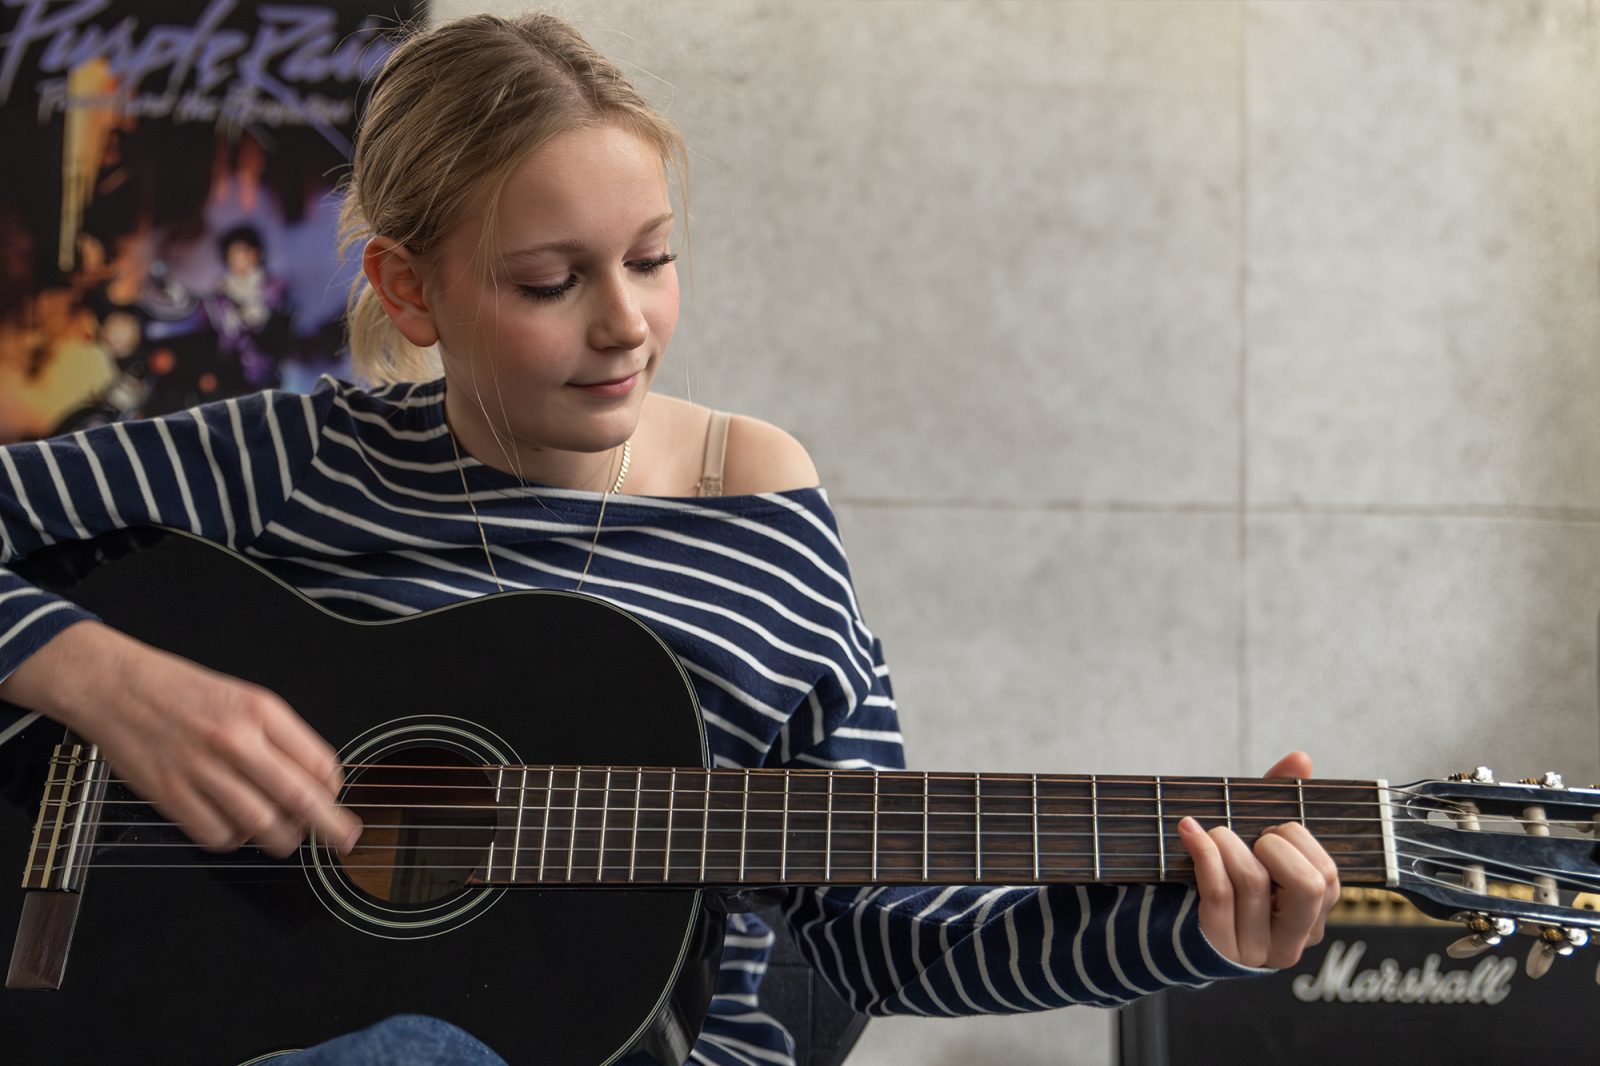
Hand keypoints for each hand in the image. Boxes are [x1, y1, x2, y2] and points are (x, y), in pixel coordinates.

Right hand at [5, 622, 360, 857]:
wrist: (118, 687)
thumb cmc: (183, 691)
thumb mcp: (247, 696)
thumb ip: (282, 734)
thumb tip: (315, 776)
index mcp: (261, 711)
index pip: (318, 762)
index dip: (334, 789)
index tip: (336, 800)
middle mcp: (236, 740)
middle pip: (299, 798)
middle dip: (330, 826)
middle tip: (344, 840)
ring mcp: (202, 770)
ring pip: (261, 824)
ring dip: (281, 839)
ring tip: (285, 838)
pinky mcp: (172, 796)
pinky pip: (217, 836)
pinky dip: (234, 841)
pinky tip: (236, 830)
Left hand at [1176, 751, 1338, 967]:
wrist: (1176, 925)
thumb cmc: (1228, 877)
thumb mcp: (1257, 844)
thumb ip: (1281, 801)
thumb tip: (1301, 759)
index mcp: (1313, 917)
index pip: (1328, 876)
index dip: (1299, 843)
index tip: (1271, 832)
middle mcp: (1293, 941)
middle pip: (1307, 886)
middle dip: (1275, 845)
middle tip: (1252, 838)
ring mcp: (1257, 950)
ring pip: (1253, 882)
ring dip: (1228, 842)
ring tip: (1212, 832)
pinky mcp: (1218, 947)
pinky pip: (1217, 892)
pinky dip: (1203, 852)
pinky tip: (1189, 830)